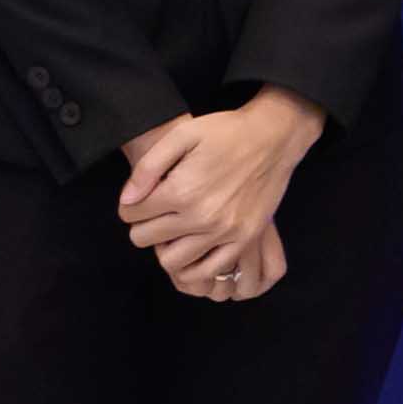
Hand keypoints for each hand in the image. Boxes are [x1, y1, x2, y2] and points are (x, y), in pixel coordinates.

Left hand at [115, 93, 321, 285]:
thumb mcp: (181, 135)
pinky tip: (194, 247)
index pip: (130, 214)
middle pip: (145, 239)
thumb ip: (148, 167)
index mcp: (181, 191)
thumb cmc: (226, 132)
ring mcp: (225, 232)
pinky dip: (194, 266)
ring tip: (174, 231)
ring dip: (166, 248)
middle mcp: (201, 217)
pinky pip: (209, 271)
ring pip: (172, 261)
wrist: (275, 136)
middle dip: (144, 225)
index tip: (144, 197)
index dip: (131, 205)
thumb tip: (127, 201)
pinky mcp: (245, 239)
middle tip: (157, 213)